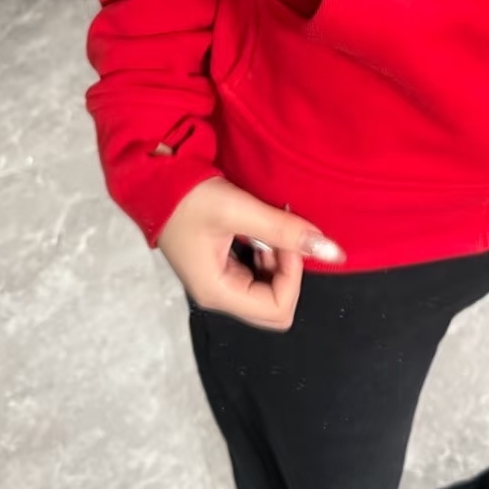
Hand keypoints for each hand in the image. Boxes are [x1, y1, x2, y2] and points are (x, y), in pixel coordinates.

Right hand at [157, 176, 345, 330]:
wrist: (154, 180)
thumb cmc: (188, 197)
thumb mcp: (239, 209)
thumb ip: (286, 230)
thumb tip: (334, 252)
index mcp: (218, 292)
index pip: (277, 308)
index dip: (292, 274)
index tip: (286, 237)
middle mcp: (219, 295)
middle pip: (275, 305)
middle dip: (288, 270)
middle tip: (279, 233)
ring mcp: (220, 283)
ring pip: (269, 289)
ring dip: (278, 259)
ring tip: (267, 226)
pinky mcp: (221, 267)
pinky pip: (258, 274)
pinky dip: (267, 253)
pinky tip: (258, 229)